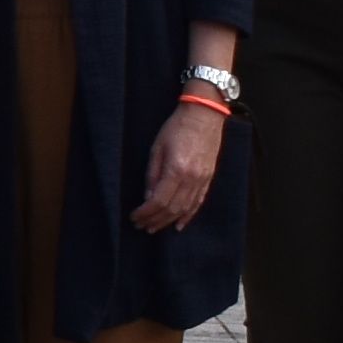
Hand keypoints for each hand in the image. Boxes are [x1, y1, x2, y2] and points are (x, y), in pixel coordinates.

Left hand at [131, 98, 228, 233]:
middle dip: (154, 220)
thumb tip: (147, 198)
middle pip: (171, 209)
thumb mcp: (157, 149)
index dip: (145, 213)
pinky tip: (179, 225)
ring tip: (154, 228)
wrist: (204, 115)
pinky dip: (188, 216)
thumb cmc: (177, 128)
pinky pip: (198, 203)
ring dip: (168, 221)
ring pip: (184, 209)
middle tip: (140, 226)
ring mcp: (203, 180)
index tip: (134, 217)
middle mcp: (191, 179)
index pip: (158, 201)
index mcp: (176, 170)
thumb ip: (152, 175)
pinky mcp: (209, 179)